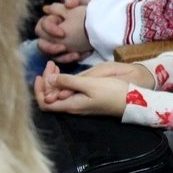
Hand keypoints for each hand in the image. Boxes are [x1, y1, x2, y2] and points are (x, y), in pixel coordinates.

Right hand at [34, 0, 93, 61]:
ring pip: (51, 54)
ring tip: (75, 54)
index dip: (50, 30)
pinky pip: (62, 58)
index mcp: (52, 20)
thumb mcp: (83, 2)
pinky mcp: (65, 51)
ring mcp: (57, 43)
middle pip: (41, 43)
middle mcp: (51, 33)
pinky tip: (82, 55)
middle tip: (63, 48)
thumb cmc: (87, 8)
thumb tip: (68, 4)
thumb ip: (74, 0)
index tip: (62, 33)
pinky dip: (71, 58)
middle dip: (51, 47)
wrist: (99, 17)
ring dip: (61, 56)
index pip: (41, 26)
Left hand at [39, 60, 153, 101]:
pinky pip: (68, 93)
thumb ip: (69, 82)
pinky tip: (68, 75)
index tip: (41, 74)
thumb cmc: (113, 92)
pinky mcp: (87, 101)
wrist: (134, 101)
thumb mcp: (91, 84)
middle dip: (46, 81)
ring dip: (55, 81)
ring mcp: (80, 105)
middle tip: (50, 64)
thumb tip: (49, 79)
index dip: (38, 90)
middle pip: (50, 98)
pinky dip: (64, 83)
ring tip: (55, 66)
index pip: (44, 103)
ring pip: (59, 95)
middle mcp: (73, 107)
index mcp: (71, 105)